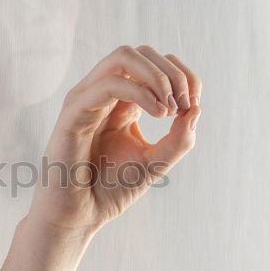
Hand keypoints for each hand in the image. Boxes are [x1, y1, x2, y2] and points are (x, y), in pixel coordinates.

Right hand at [27, 45, 201, 235]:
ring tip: (169, 108)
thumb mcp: (156, 163)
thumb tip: (196, 108)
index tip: (193, 105)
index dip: (182, 75)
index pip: (154, 64)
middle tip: (184, 105)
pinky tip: (157, 114)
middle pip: (141, 53)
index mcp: (120, 102)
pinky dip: (140, 92)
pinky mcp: (73, 113)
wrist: (78, 217)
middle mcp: (101, 94)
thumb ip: (178, 139)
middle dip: (173, 72)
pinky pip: (108, 84)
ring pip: (124, 57)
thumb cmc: (109, 190)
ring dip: (157, 76)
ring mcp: (85, 100)